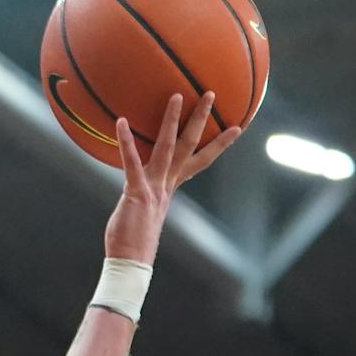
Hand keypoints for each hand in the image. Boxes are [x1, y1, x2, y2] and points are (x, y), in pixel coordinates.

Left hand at [104, 92, 242, 265]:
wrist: (131, 261)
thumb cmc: (133, 239)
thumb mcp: (143, 211)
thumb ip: (145, 196)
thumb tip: (141, 191)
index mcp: (170, 188)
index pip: (199, 160)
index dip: (217, 143)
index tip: (235, 127)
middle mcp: (166, 184)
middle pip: (190, 145)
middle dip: (201, 118)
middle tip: (212, 93)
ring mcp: (154, 187)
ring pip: (168, 147)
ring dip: (172, 120)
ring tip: (177, 95)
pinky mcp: (137, 192)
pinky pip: (131, 162)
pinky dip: (125, 142)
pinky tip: (120, 122)